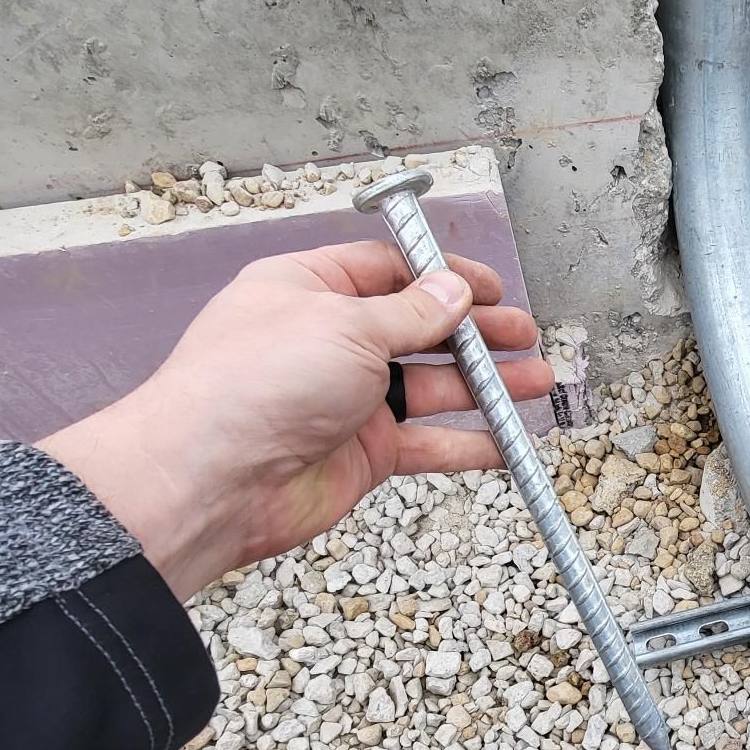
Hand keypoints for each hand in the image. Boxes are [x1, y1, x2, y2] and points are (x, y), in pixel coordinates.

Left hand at [41, 242, 554, 601]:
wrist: (212, 478)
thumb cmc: (254, 384)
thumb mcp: (345, 325)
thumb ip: (410, 312)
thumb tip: (454, 292)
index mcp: (309, 289)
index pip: (388, 271)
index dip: (443, 276)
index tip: (490, 288)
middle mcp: (329, 343)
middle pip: (418, 330)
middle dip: (477, 333)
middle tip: (526, 337)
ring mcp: (347, 401)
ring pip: (432, 388)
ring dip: (486, 387)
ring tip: (538, 382)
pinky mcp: (362, 455)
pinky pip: (428, 444)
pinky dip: (469, 443)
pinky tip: (509, 442)